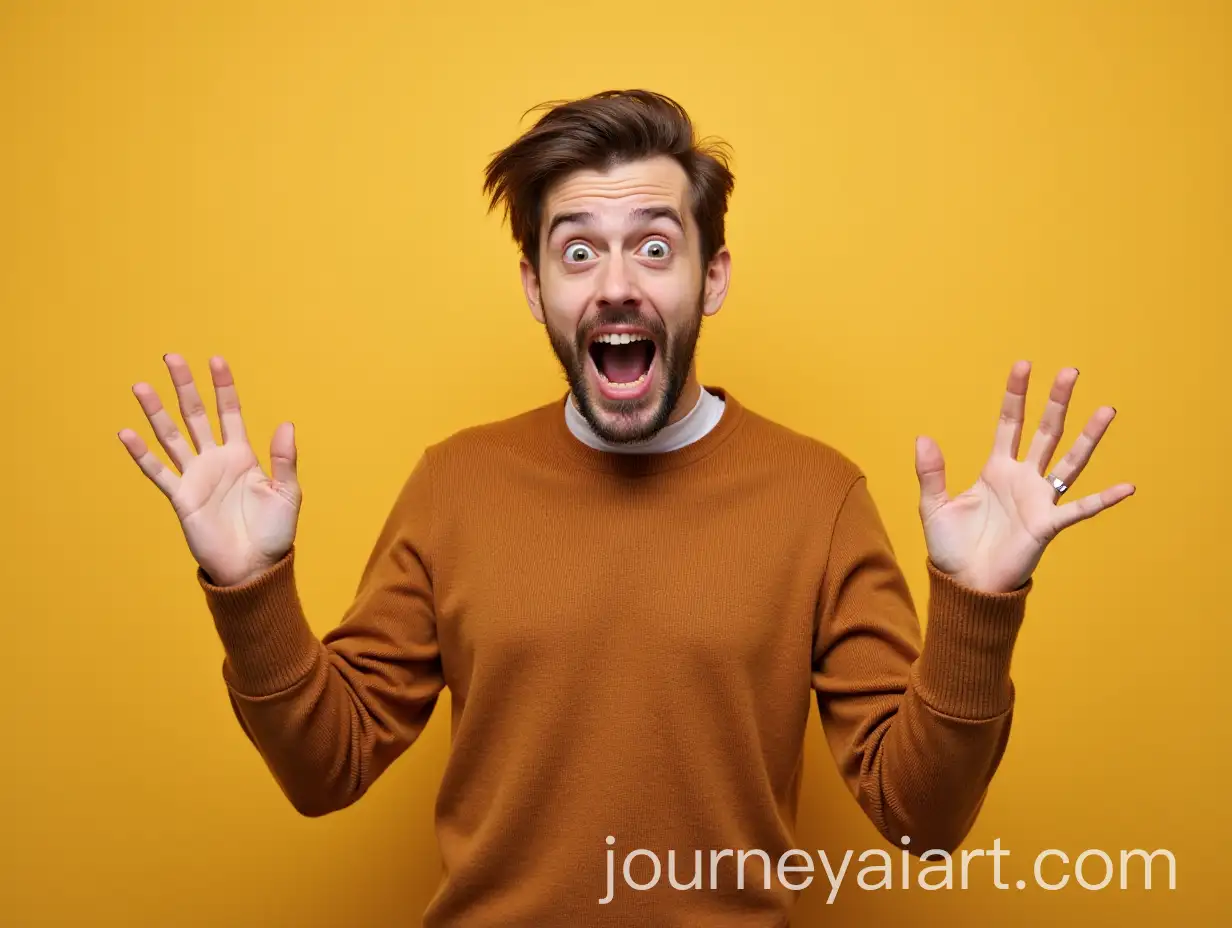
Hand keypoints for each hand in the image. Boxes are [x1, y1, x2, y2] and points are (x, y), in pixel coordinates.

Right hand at [118, 354, 300, 586]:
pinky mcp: (182, 498)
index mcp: (243, 456)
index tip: (216, 360)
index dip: (223, 387)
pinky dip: (141, 454)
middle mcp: (215, 461)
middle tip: (171, 357)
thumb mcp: (286, 493)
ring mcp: (196, 478)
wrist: (255, 568)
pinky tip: (126, 433)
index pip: (230, 413)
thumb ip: (284, 459)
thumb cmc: (274, 533)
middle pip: (196, 416)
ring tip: (141, 386)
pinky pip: (158, 472)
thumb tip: (286, 423)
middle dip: (185, 387)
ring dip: (156, 412)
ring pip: (172, 437)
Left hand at [914, 362, 1134, 593]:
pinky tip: (1128, 487)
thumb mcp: (934, 506)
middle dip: (1057, 402)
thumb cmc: (951, 548)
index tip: (1024, 365)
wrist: (964, 585)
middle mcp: (1022, 479)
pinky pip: (1080, 509)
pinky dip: (1104, 499)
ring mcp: (1038, 500)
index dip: (1016, 396)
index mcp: (996, 470)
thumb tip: (923, 437)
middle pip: (1044, 432)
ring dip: (1088, 437)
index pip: (1009, 424)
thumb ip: (930, 473)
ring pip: (1068, 462)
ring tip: (1106, 410)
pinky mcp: (1047, 525)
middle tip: (1071, 371)